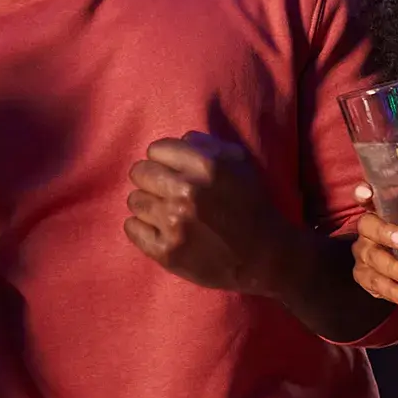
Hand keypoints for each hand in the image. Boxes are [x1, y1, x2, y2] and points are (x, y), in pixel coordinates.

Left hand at [124, 132, 291, 294]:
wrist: (265, 257)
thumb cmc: (252, 207)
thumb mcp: (240, 165)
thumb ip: (208, 146)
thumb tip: (179, 141)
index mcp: (205, 167)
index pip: (156, 149)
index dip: (163, 159)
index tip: (171, 170)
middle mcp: (186, 192)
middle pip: (139, 172)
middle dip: (150, 179)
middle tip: (164, 191)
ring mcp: (173, 223)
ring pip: (134, 200)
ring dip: (147, 204)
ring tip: (165, 212)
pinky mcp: (166, 251)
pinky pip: (132, 228)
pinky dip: (141, 227)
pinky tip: (157, 229)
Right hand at [349, 184, 397, 308]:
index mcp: (383, 210)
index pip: (367, 196)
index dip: (363, 193)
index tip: (368, 192)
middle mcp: (369, 230)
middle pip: (367, 226)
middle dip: (387, 233)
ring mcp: (366, 254)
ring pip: (371, 258)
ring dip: (394, 267)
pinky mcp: (367, 277)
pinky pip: (375, 285)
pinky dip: (393, 291)